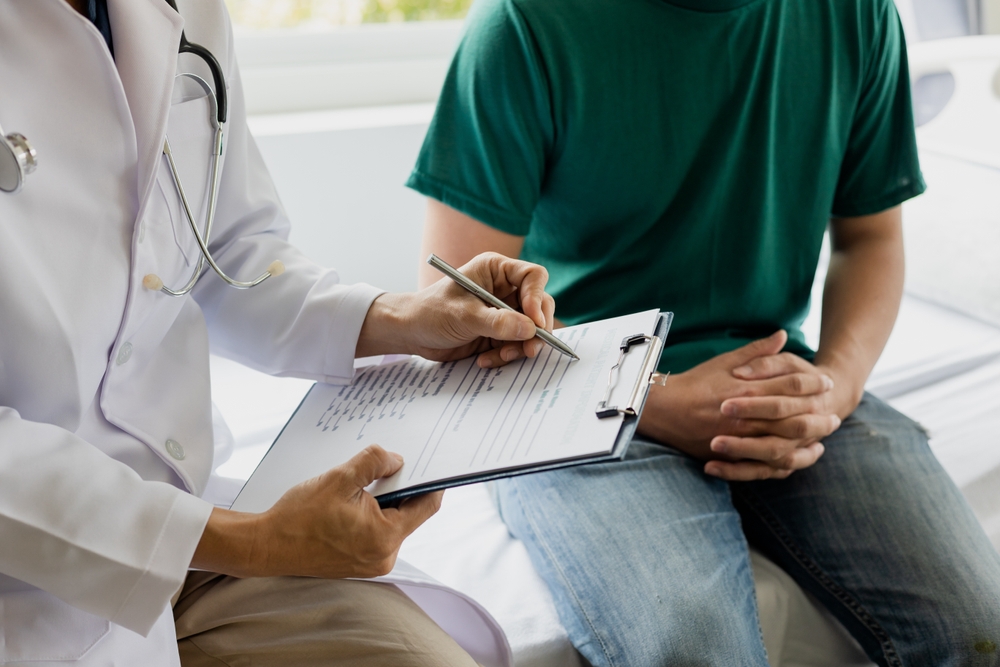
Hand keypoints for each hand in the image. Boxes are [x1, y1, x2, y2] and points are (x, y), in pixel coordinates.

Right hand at [191, 445, 441, 578]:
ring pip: (392, 522)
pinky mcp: (359, 563)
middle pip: (409, 514)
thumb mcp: (340, 478)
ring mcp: (372, 563)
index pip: (426, 505)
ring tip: (360, 485)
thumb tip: (397, 460)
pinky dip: (371, 515)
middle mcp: (384, 556)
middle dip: (400, 488)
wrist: (266, 546)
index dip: (431, 480)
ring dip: (383, 501)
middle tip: (385, 465)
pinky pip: (377, 533)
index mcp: (385, 537)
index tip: (430, 461)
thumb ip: (374, 463)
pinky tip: (351, 502)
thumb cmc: (298, 517)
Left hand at [357, 252, 554, 367]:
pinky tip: (485, 359)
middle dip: (536, 329)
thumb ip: (497, 322)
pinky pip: (516, 345)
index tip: (534, 322)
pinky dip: (506, 355)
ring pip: (531, 329)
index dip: (538, 298)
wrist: (411, 333)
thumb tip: (530, 329)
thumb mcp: (463, 316)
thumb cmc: (431, 312)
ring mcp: (504, 312)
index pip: (533, 276)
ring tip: (501, 356)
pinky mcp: (500, 333)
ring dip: (520, 346)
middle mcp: (504, 289)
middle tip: (530, 348)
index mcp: (496, 270)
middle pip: (539, 305)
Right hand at [637, 331, 837, 479]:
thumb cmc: (695, 382)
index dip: (812, 383)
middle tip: (834, 416)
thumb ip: (757, 351)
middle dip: (817, 416)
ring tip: (823, 438)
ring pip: (783, 443)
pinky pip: (765, 463)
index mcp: (746, 388)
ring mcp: (739, 438)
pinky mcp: (731, 455)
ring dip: (807, 441)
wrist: (663, 409)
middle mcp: (746, 415)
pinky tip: (800, 457)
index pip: (789, 385)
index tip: (827, 382)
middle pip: (793, 418)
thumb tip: (784, 335)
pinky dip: (787, 461)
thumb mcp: (725, 361)